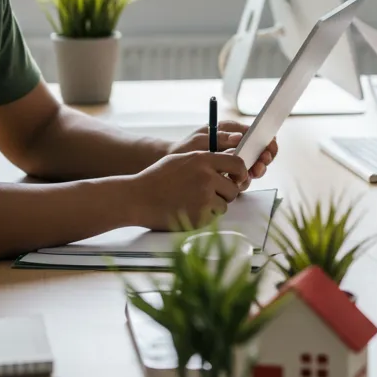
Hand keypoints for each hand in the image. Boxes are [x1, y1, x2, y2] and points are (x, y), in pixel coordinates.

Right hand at [132, 151, 250, 229]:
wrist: (136, 198)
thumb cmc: (157, 178)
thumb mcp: (182, 158)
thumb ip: (205, 160)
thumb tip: (228, 162)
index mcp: (203, 159)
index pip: (237, 163)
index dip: (241, 172)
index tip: (238, 178)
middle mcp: (206, 177)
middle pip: (234, 188)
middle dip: (226, 193)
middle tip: (210, 194)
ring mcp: (203, 198)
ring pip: (225, 204)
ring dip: (215, 206)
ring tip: (193, 202)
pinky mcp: (199, 216)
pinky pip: (212, 217)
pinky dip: (204, 216)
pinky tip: (188, 210)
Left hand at [168, 122, 278, 183]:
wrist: (171, 166)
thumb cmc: (184, 149)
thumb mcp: (200, 141)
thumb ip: (220, 138)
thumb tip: (239, 137)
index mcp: (230, 130)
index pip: (255, 132)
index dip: (266, 140)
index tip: (268, 148)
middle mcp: (235, 143)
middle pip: (259, 149)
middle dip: (264, 157)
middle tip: (261, 164)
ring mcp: (233, 158)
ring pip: (254, 163)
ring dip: (257, 169)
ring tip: (254, 173)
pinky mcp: (230, 172)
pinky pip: (243, 175)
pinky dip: (246, 179)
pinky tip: (243, 182)